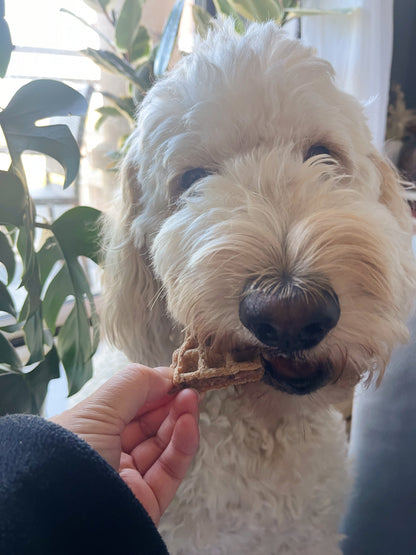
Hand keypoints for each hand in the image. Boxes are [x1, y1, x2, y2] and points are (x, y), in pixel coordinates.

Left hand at [51, 364, 198, 523]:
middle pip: (147, 425)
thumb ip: (134, 385)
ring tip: (192, 398)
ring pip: (162, 446)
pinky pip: (170, 470)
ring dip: (179, 419)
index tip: (174, 375)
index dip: (151, 389)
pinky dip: (183, 444)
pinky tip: (189, 421)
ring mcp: (127, 480)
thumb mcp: (97, 409)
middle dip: (169, 402)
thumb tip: (165, 374)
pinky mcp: (147, 502)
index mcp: (88, 433)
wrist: (61, 516)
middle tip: (189, 385)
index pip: (126, 407)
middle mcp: (107, 455)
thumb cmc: (69, 454)